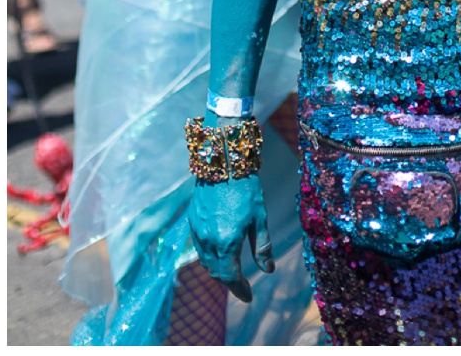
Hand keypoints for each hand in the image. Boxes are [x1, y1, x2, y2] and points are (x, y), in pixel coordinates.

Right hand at [187, 175, 274, 302]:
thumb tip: (268, 271)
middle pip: (216, 272)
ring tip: (232, 270)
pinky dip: (209, 256)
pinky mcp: (192, 221)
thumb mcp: (259, 218)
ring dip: (218, 270)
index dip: (239, 290)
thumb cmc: (246, 190)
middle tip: (242, 285)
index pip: (230, 277)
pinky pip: (199, 248)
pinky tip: (219, 251)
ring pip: (205, 261)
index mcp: (226, 242)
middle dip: (229, 282)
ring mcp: (197, 231)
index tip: (248, 297)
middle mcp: (208, 240)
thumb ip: (262, 247)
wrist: (224, 163)